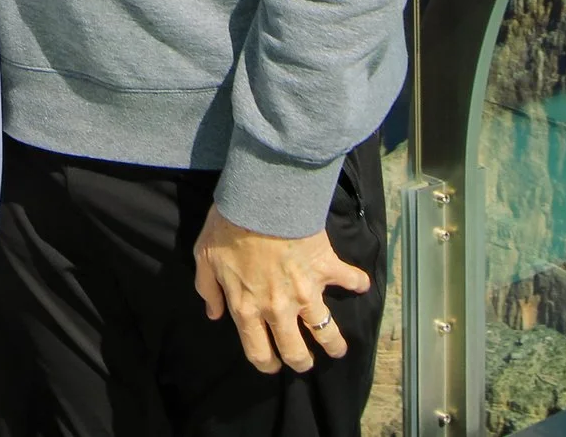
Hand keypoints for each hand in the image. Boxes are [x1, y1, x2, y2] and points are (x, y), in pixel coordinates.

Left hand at [192, 204, 373, 373]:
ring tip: (337, 348)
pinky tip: (361, 285)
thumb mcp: (204, 258)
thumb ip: (208, 290)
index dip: (267, 364)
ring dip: (334, 343)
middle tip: (304, 362)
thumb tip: (214, 314)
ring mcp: (306, 291)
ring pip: (326, 330)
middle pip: (295, 351)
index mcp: (247, 308)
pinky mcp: (326, 269)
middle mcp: (279, 308)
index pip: (259, 352)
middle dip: (301, 362)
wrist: (260, 200)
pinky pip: (349, 280)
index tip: (272, 364)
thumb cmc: (227, 227)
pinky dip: (357, 283)